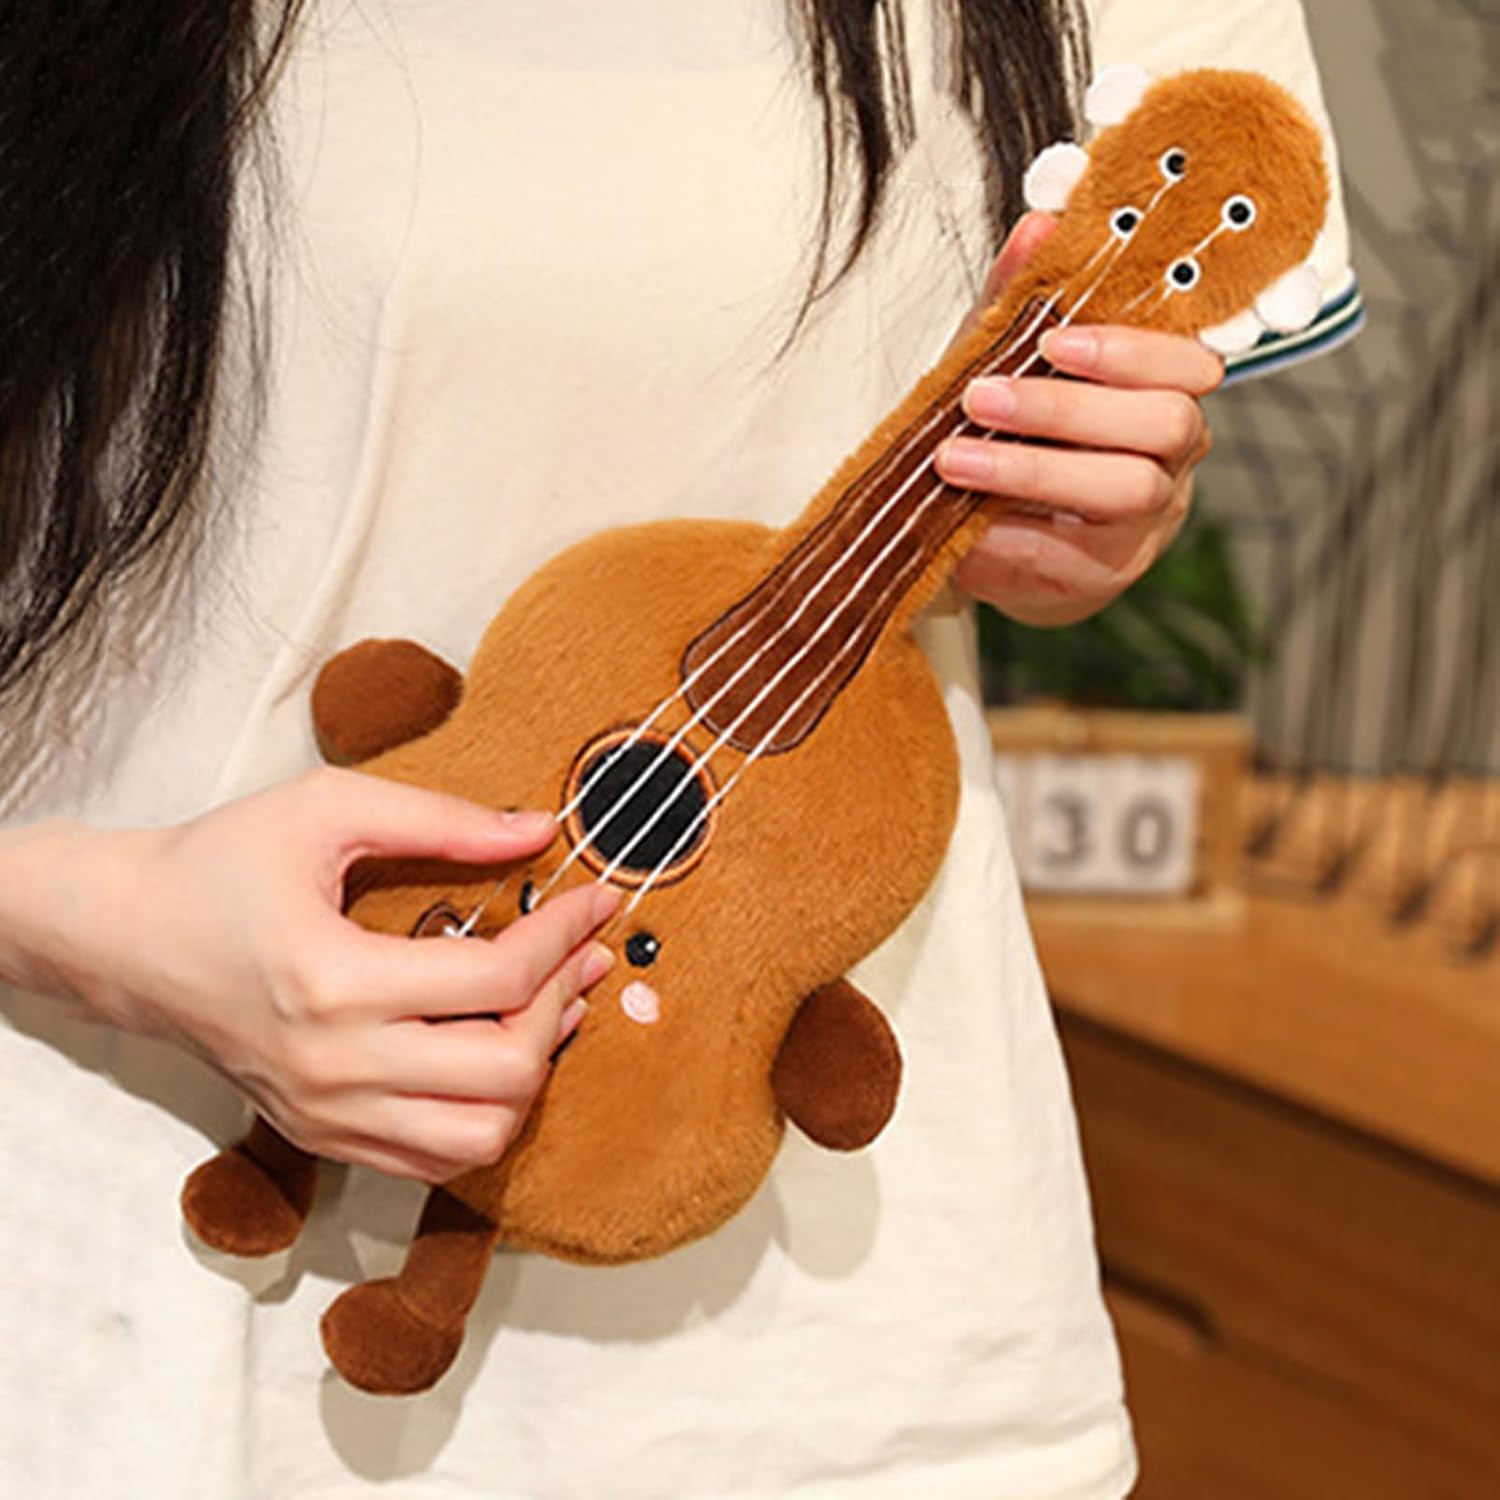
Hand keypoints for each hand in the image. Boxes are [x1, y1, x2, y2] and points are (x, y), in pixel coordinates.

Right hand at [13, 769, 617, 1181]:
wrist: (126, 940)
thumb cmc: (221, 863)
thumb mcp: (327, 809)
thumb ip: (441, 820)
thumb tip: (540, 830)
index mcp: (333, 980)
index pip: (495, 978)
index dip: (564, 936)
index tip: (596, 897)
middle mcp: (332, 1067)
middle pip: (505, 1071)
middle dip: (563, 1003)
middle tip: (578, 952)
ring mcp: (324, 1115)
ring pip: (480, 1137)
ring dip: (535, 1073)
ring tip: (547, 1006)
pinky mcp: (319, 1138)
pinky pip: (435, 1161)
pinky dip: (487, 1114)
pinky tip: (500, 1052)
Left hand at [936, 212, 1221, 627]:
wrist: (1004, 540)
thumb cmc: (1017, 436)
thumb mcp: (1009, 361)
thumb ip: (1022, 299)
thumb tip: (1039, 225)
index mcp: (1163, 393)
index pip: (1192, 364)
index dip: (1134, 349)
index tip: (1057, 339)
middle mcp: (1173, 459)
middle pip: (1164, 424)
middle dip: (1070, 407)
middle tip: (981, 397)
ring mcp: (1145, 523)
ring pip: (1125, 488)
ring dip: (1034, 469)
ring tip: (954, 459)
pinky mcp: (1103, 575)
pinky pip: (1068, 554)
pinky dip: (1007, 533)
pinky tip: (961, 521)